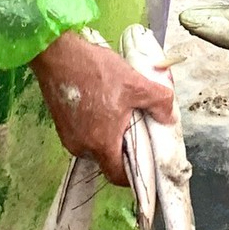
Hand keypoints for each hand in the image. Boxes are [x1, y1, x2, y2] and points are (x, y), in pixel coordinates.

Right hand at [31, 30, 176, 186]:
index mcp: (101, 143)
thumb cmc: (96, 71)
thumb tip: (170, 118)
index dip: (133, 173)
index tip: (145, 161)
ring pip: (95, 146)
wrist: (58, 54)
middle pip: (106, 159)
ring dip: (108, 136)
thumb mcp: (136, 83)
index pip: (117, 175)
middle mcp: (81, 146)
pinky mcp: (60, 124)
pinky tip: (102, 105)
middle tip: (135, 129)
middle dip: (122, 149)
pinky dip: (94, 127)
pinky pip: (83, 135)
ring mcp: (68, 136)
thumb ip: (159, 102)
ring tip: (119, 113)